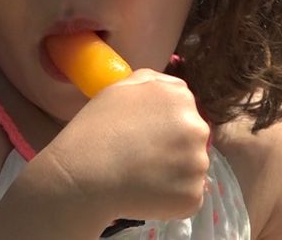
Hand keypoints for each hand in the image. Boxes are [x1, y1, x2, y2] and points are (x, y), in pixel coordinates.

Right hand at [40, 69, 210, 223]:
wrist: (83, 176)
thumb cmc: (96, 129)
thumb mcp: (119, 88)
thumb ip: (152, 82)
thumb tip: (171, 88)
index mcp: (181, 97)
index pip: (184, 110)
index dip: (163, 125)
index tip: (143, 136)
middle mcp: (198, 128)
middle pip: (192, 138)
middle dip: (174, 148)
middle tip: (142, 158)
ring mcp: (198, 164)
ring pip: (192, 168)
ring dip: (174, 174)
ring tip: (141, 177)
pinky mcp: (193, 195)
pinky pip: (188, 196)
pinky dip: (171, 199)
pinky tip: (146, 194)